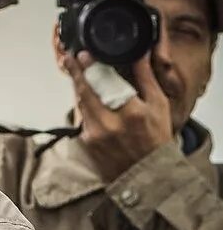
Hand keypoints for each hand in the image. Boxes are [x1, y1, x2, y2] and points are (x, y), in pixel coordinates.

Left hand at [64, 51, 171, 180]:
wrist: (146, 174)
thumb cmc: (156, 141)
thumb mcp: (159, 107)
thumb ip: (146, 79)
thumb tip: (139, 55)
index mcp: (131, 113)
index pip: (105, 83)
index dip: (91, 67)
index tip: (82, 55)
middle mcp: (109, 125)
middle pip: (85, 92)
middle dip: (76, 73)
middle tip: (70, 58)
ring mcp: (94, 135)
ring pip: (80, 104)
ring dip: (78, 88)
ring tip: (76, 72)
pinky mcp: (86, 142)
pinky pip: (81, 117)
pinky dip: (82, 105)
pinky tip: (86, 97)